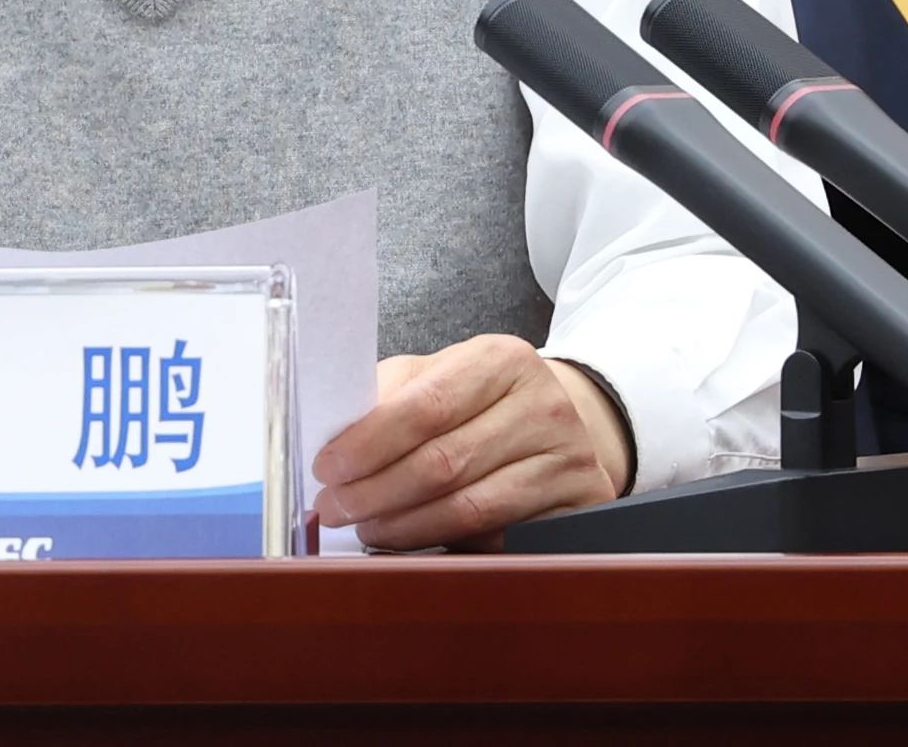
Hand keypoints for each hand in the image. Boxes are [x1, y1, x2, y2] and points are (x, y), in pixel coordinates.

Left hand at [311, 336, 626, 550]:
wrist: (559, 423)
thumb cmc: (483, 401)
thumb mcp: (440, 375)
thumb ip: (389, 394)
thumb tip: (333, 433)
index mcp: (502, 360)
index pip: (426, 405)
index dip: (369, 443)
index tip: (327, 467)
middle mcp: (544, 405)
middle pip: (444, 463)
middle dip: (375, 492)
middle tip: (334, 509)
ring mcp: (568, 459)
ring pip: (469, 509)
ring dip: (404, 527)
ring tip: (366, 529)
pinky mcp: (580, 507)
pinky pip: (501, 540)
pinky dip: (448, 546)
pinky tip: (414, 545)